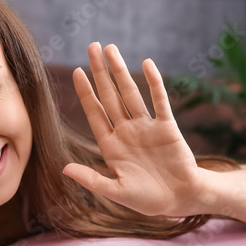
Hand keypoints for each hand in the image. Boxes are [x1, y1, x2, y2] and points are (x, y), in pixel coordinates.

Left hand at [64, 42, 209, 217]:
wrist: (180, 199)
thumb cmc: (148, 199)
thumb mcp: (116, 191)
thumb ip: (91, 180)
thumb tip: (64, 169)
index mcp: (112, 146)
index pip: (94, 113)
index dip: (85, 93)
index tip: (76, 72)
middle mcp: (127, 132)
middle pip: (110, 96)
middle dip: (100, 72)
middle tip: (91, 46)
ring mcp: (146, 127)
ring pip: (131, 93)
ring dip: (120, 71)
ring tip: (111, 49)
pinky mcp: (167, 127)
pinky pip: (159, 100)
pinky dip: (153, 82)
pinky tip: (146, 64)